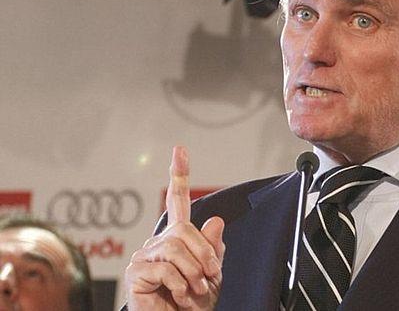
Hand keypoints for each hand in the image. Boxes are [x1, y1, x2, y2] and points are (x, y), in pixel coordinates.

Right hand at [125, 146, 224, 309]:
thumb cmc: (194, 302)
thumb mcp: (212, 274)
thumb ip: (213, 249)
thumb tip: (215, 220)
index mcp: (177, 238)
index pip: (177, 201)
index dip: (179, 175)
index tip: (180, 150)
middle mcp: (158, 242)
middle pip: (184, 230)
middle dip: (204, 254)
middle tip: (211, 276)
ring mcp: (144, 256)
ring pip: (175, 248)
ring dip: (194, 272)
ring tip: (196, 290)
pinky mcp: (136, 272)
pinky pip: (165, 267)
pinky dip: (181, 284)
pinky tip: (180, 296)